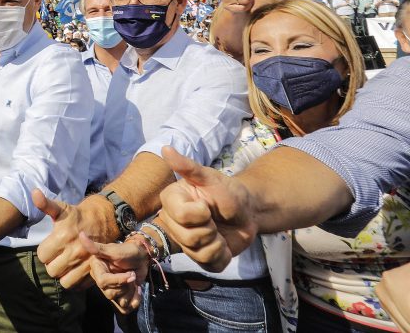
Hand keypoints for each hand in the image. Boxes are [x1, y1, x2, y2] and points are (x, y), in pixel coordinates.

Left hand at [33, 190, 114, 288]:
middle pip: (52, 271)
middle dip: (52, 264)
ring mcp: (86, 263)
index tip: (50, 246)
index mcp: (63, 237)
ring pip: (64, 282)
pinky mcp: (94, 271)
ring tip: (65, 264)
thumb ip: (45, 204)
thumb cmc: (77, 216)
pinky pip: (79, 286)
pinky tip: (74, 270)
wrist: (104, 220)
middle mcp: (75, 252)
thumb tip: (34, 192)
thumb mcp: (61, 208)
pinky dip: (75, 281)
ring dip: (63, 274)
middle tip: (57, 256)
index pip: (42, 256)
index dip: (44, 252)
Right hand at [79, 232, 146, 313]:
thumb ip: (96, 247)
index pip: (103, 282)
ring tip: (133, 281)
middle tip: (131, 274)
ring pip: (119, 302)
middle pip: (110, 294)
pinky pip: (126, 308)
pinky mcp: (120, 296)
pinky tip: (137, 290)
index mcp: (97, 270)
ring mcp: (111, 290)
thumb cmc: (127, 251)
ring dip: (131, 292)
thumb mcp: (113, 250)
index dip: (118, 281)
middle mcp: (102, 281)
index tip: (131, 274)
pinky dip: (135, 300)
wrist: (142, 258)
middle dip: (125, 286)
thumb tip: (80, 234)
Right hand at [158, 147, 256, 272]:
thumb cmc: (226, 191)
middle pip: (188, 238)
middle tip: (214, 218)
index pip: (180, 215)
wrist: (247, 211)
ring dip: (218, 242)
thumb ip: (187, 167)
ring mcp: (185, 243)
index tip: (207, 205)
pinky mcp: (201, 259)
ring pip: (199, 253)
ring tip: (219, 230)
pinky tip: (223, 243)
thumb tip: (165, 148)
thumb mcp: (210, 178)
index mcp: (171, 202)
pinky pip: (211, 264)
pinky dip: (224, 255)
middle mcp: (173, 223)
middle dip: (210, 228)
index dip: (199, 213)